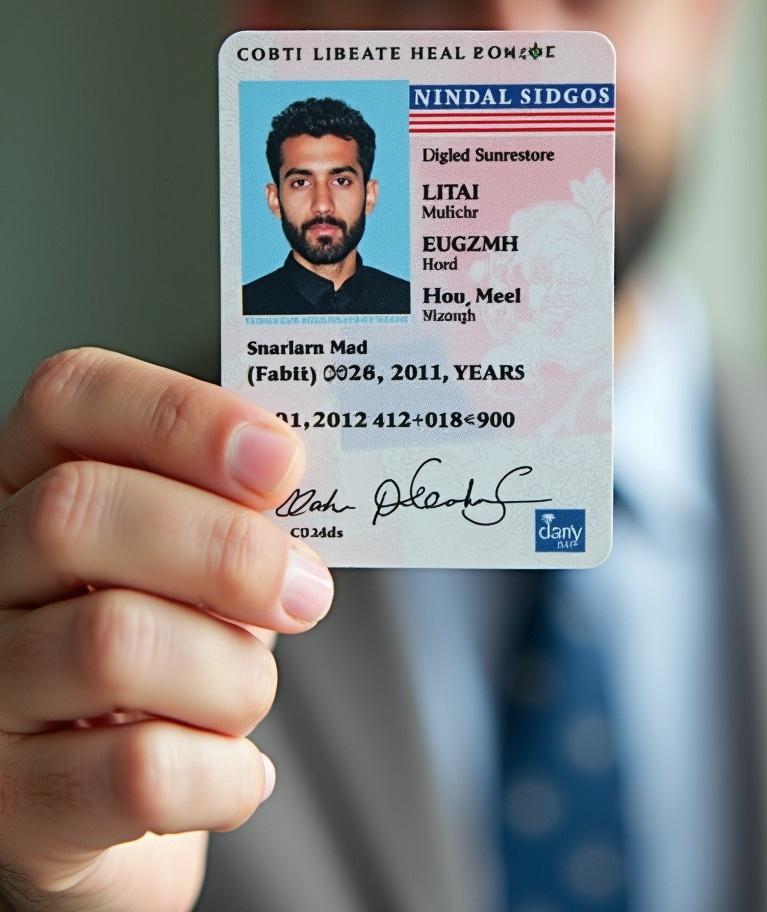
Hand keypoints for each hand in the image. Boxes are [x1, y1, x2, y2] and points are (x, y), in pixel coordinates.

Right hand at [0, 348, 333, 911]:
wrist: (112, 798)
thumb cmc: (170, 649)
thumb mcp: (197, 559)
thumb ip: (232, 509)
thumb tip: (284, 474)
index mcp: (32, 485)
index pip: (68, 399)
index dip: (177, 414)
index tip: (279, 460)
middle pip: (75, 512)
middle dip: (224, 548)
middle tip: (304, 590)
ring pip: (112, 644)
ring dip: (232, 674)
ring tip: (248, 692)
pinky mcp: (15, 801)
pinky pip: (136, 774)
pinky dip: (224, 774)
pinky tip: (234, 770)